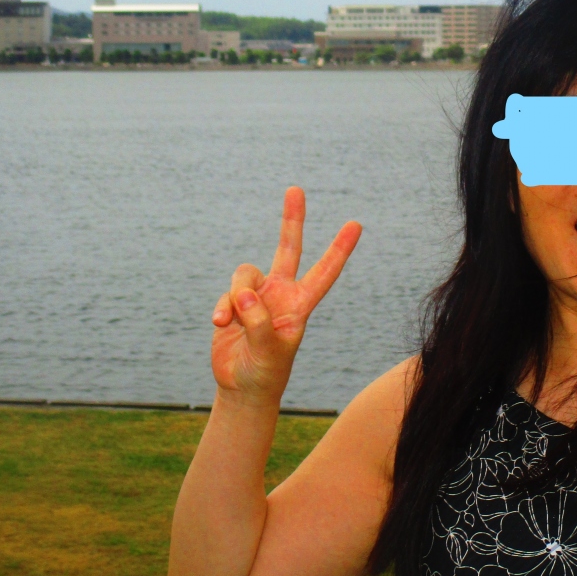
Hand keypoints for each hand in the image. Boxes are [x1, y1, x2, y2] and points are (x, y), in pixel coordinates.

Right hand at [211, 187, 361, 402]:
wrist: (241, 386)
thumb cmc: (266, 373)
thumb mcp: (270, 352)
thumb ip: (260, 322)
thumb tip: (244, 293)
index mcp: (301, 304)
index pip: (325, 272)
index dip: (340, 249)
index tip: (356, 225)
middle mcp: (281, 293)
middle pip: (288, 248)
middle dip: (292, 219)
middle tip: (296, 189)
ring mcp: (257, 295)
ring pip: (245, 274)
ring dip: (236, 296)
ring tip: (232, 322)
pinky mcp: (234, 302)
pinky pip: (226, 293)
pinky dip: (222, 307)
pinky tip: (220, 324)